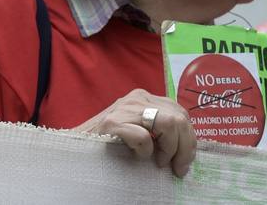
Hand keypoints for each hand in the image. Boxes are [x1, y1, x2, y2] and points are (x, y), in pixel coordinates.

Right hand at [76, 89, 195, 177]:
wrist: (77, 145)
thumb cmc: (110, 141)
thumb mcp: (138, 128)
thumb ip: (158, 128)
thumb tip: (188, 146)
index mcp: (145, 98)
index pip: (181, 112)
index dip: (189, 138)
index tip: (184, 160)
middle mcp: (137, 98)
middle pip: (179, 117)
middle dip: (185, 147)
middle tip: (177, 167)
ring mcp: (124, 109)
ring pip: (168, 124)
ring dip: (170, 149)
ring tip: (160, 162)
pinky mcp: (112, 123)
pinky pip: (145, 137)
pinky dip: (146, 152)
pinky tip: (136, 156)